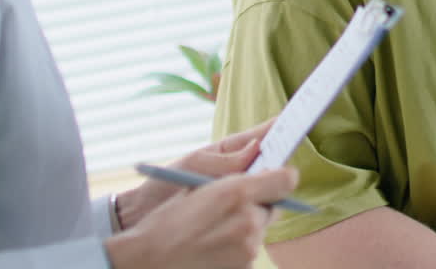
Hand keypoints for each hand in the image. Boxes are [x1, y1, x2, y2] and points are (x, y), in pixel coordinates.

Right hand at [104, 163, 298, 268]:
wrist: (148, 260)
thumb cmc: (167, 220)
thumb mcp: (198, 187)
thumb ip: (234, 179)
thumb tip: (262, 175)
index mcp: (236, 192)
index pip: (286, 179)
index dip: (282, 176)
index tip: (275, 177)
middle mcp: (248, 220)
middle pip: (274, 206)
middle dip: (259, 203)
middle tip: (233, 206)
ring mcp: (248, 248)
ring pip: (261, 228)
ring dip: (247, 226)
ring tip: (214, 230)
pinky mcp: (245, 267)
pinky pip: (250, 249)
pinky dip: (238, 246)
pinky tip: (213, 246)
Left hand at [115, 118, 275, 228]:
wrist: (145, 216)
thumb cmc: (165, 185)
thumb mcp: (192, 166)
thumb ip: (223, 160)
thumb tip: (255, 150)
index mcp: (232, 150)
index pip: (264, 134)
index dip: (282, 126)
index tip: (300, 116)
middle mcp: (241, 170)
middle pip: (273, 163)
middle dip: (281, 160)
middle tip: (290, 154)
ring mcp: (241, 192)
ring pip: (268, 188)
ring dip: (270, 186)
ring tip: (276, 180)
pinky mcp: (237, 214)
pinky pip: (256, 210)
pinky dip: (259, 208)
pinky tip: (261, 208)